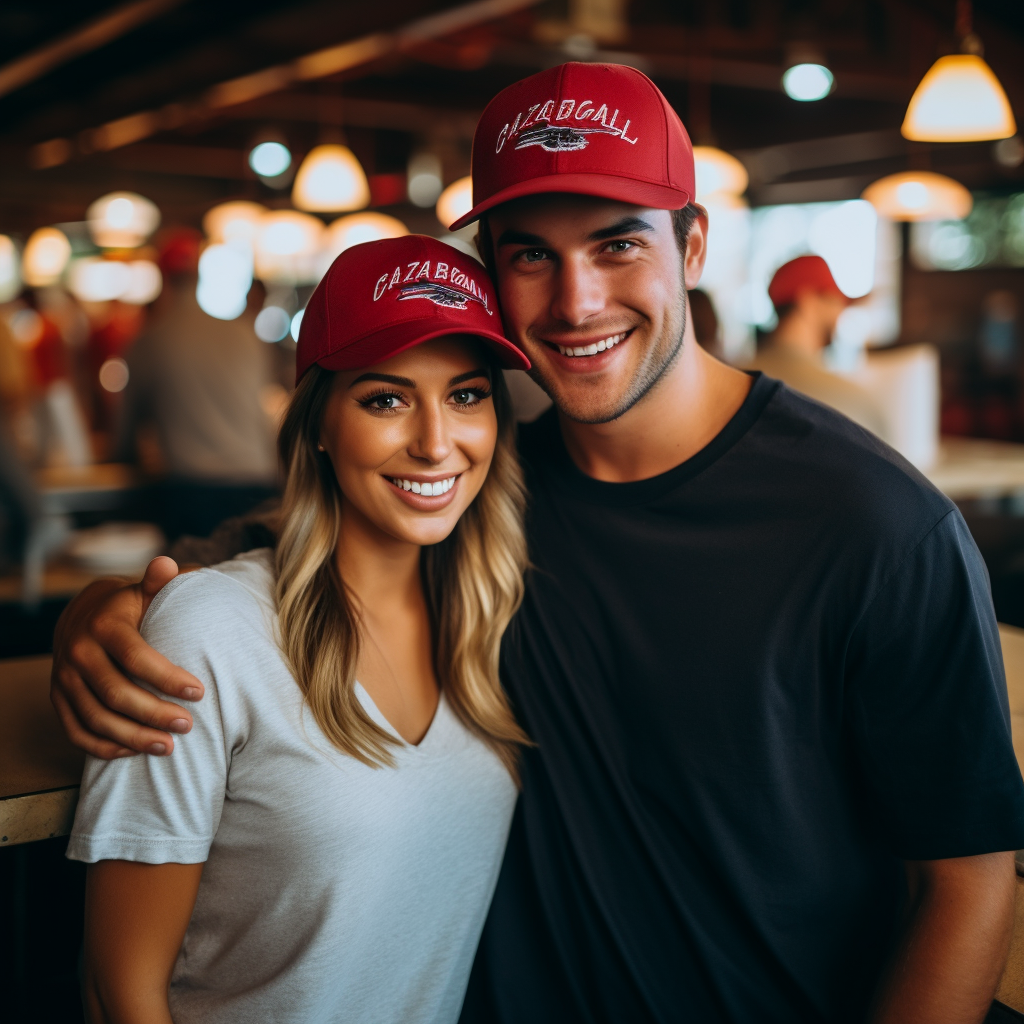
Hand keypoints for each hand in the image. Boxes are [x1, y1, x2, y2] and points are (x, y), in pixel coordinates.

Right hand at [50, 557, 204, 759]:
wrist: (82, 616)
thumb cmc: (128, 607)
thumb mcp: (143, 591)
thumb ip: (159, 581)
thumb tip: (167, 565)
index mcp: (103, 625)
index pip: (137, 657)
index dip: (168, 678)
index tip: (200, 692)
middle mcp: (77, 653)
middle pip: (115, 694)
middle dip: (153, 714)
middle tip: (187, 726)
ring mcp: (63, 679)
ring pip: (95, 719)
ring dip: (133, 738)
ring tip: (169, 747)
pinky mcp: (57, 699)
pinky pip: (76, 732)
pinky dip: (104, 747)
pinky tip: (134, 753)